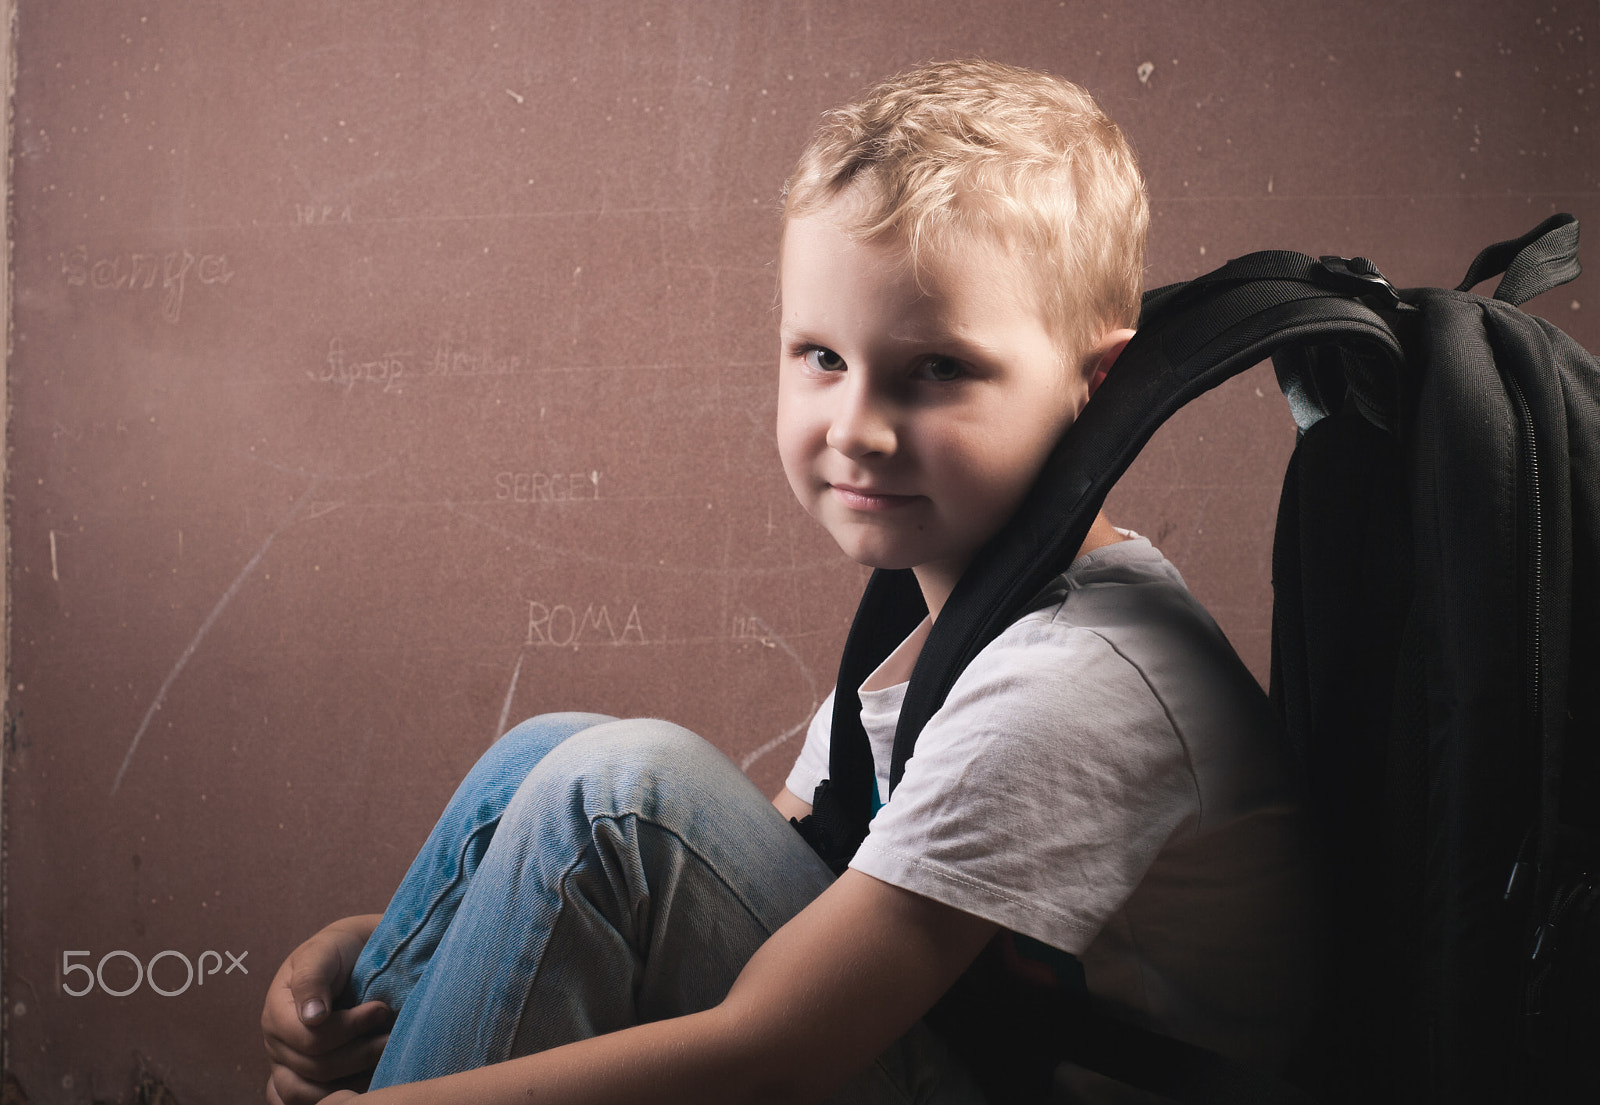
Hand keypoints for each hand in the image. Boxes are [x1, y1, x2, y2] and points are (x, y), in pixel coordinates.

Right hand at [262, 915, 393, 1104]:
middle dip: (361, 1051)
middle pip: (316, 1068)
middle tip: (390, 1033)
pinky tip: (363, 1085)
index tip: (381, 1008)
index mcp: (276, 1012)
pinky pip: (307, 1101)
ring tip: (382, 1058)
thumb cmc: (337, 951)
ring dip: (353, 1080)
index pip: (311, 1039)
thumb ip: (312, 979)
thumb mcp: (323, 952)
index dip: (350, 1028)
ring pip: (312, 1093)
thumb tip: (312, 1017)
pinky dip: (335, 1097)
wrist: (350, 955)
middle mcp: (276, 1044)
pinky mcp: (302, 1079)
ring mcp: (287, 1065)